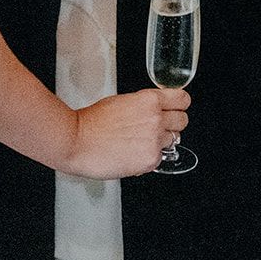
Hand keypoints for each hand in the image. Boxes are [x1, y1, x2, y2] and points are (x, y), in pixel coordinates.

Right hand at [64, 89, 189, 179]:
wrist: (77, 141)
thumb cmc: (92, 122)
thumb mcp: (121, 101)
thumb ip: (143, 105)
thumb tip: (153, 111)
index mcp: (149, 100)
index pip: (182, 99)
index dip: (179, 104)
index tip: (176, 108)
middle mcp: (156, 119)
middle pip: (183, 120)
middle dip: (172, 123)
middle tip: (158, 127)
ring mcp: (155, 141)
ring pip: (173, 140)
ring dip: (160, 141)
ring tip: (139, 142)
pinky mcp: (150, 160)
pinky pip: (159, 158)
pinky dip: (149, 157)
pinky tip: (133, 153)